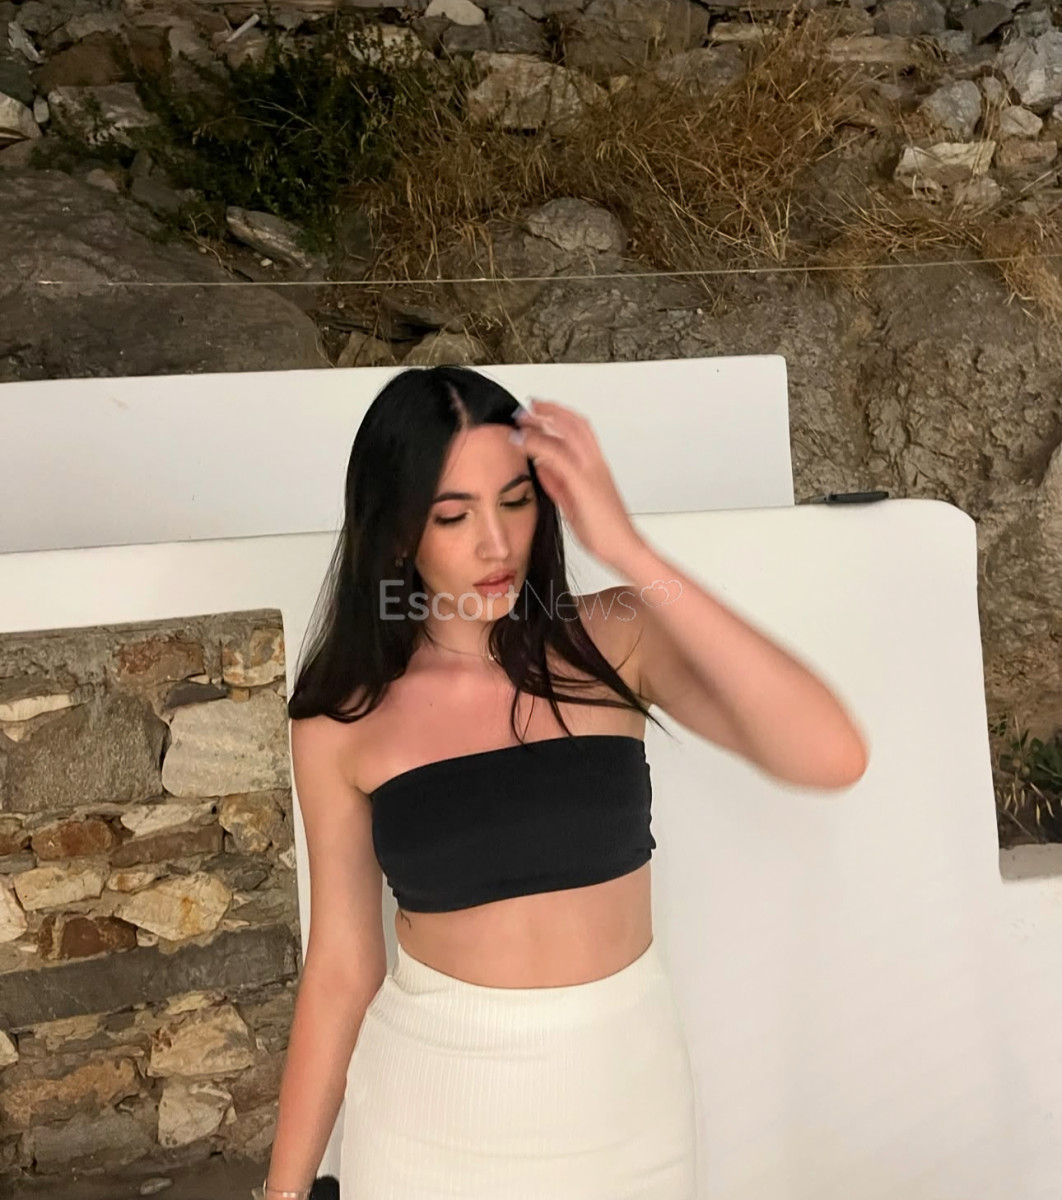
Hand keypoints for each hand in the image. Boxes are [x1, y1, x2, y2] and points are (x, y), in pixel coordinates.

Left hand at [513, 399, 640, 567]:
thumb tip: (541, 466)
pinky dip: (538, 444)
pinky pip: (557, 455)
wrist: (624, 549)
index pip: (580, 430)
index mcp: (596, 467)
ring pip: (568, 432)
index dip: (559, 416)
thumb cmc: (604, 532)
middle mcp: (596, 464)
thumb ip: (557, 483)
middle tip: (528, 406)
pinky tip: (523, 442)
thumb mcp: (573, 503)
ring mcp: (591, 471)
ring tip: (522, 419)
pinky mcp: (584, 483)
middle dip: (550, 410)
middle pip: (575, 423)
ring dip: (542, 421)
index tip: (538, 410)